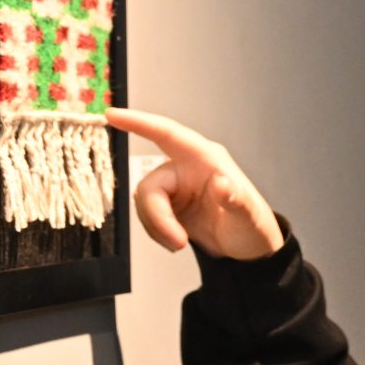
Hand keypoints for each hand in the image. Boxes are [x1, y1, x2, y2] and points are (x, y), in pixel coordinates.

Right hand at [108, 108, 284, 260]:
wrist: (246, 250)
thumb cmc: (252, 226)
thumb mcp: (249, 217)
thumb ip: (236, 200)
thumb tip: (222, 183)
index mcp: (207, 158)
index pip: (168, 134)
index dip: (140, 123)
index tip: (112, 114)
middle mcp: (186, 167)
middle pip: (150, 185)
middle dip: (157, 217)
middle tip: (178, 243)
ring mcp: (174, 186)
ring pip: (144, 202)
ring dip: (157, 227)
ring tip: (180, 244)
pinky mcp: (167, 204)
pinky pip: (146, 215)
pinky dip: (156, 231)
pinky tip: (175, 240)